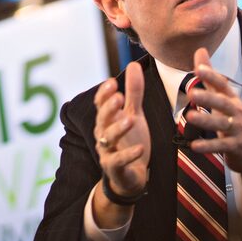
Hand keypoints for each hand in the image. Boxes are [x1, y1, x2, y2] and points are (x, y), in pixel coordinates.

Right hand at [93, 62, 150, 197]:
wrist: (130, 176)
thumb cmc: (130, 141)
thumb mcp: (134, 114)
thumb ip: (134, 92)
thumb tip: (133, 63)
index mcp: (107, 120)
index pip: (101, 104)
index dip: (104, 94)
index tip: (112, 82)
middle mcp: (103, 134)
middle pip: (102, 119)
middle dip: (109, 108)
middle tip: (118, 97)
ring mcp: (107, 152)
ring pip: (108, 138)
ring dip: (118, 128)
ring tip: (131, 119)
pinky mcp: (115, 168)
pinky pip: (119, 161)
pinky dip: (129, 154)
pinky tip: (140, 148)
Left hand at [186, 48, 241, 173]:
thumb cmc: (233, 118)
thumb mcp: (223, 97)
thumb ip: (210, 78)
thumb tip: (200, 50)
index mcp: (231, 98)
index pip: (222, 85)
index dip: (212, 77)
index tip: (200, 68)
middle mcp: (236, 111)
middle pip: (222, 103)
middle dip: (208, 97)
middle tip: (192, 93)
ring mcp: (237, 129)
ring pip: (222, 124)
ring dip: (206, 120)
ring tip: (190, 117)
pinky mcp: (235, 146)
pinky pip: (221, 146)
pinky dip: (208, 146)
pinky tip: (194, 146)